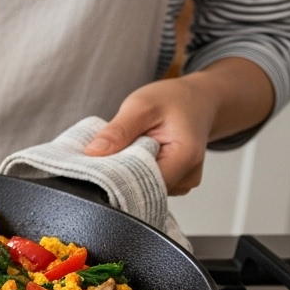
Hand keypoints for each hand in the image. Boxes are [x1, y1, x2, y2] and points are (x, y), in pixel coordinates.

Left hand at [84, 58, 274, 194]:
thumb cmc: (173, 100)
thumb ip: (118, 130)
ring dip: (126, 172)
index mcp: (185, 157)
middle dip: (118, 175)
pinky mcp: (174, 182)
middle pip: (142, 189)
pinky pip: (147, 183)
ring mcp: (182, 182)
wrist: (197, 100)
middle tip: (101, 155)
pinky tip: (131, 155)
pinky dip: (134, 171)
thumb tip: (92, 153)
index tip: (94, 166)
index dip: (116, 177)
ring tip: (122, 149)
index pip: (144, 184)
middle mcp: (188, 176)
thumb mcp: (141, 106)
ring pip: (143, 188)